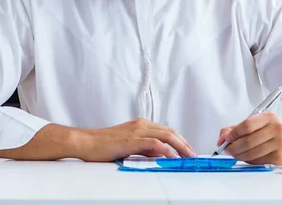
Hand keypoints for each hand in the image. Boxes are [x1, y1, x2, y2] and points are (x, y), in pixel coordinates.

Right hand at [76, 118, 196, 161]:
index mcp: (141, 124)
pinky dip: (166, 150)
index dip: (180, 140)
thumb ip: (144, 147)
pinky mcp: (132, 139)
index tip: (188, 150)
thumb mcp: (129, 144)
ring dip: (180, 146)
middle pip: (170, 131)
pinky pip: (154, 143)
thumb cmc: (104, 144)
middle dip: (185, 143)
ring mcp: (137, 131)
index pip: (167, 130)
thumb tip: (159, 154)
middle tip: (194, 154)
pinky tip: (172, 157)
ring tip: (188, 156)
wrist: (87, 142)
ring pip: (166, 135)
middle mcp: (141, 125)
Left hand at [216, 111, 281, 165]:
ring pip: (253, 153)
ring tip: (234, 153)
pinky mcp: (280, 158)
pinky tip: (246, 156)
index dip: (234, 133)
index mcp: (269, 117)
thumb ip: (237, 127)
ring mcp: (280, 144)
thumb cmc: (273, 128)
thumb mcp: (257, 121)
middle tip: (227, 149)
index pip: (247, 125)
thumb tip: (222, 138)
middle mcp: (277, 129)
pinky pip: (259, 161)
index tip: (226, 139)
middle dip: (234, 147)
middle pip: (249, 141)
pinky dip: (249, 160)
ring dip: (239, 155)